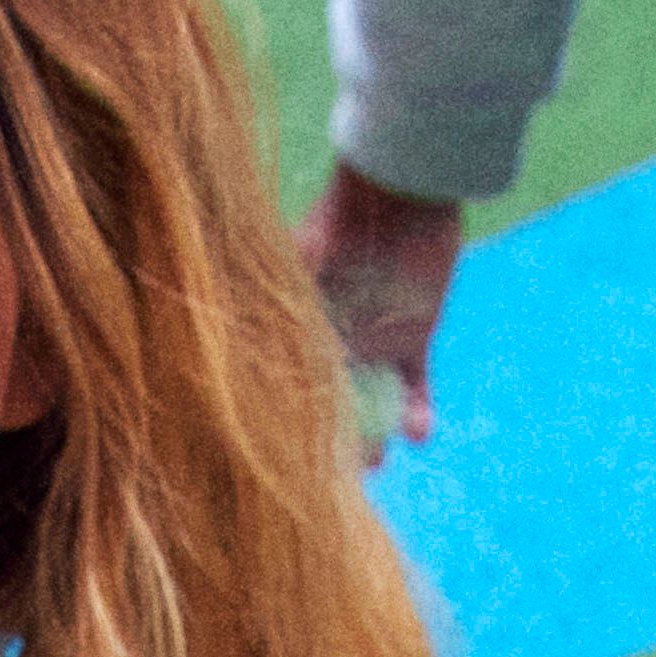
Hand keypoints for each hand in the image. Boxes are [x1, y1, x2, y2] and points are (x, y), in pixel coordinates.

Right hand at [306, 162, 465, 441]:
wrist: (405, 187)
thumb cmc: (348, 217)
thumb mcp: (307, 256)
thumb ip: (280, 297)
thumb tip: (236, 337)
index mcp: (300, 324)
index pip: (291, 379)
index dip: (291, 416)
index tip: (293, 451)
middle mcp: (333, 339)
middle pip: (328, 401)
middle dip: (331, 439)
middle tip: (334, 469)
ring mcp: (374, 341)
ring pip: (371, 403)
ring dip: (374, 435)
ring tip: (378, 460)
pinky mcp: (415, 338)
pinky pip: (415, 386)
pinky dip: (418, 412)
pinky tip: (420, 433)